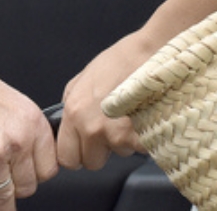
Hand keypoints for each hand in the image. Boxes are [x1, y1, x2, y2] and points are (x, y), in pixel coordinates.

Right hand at [0, 60, 57, 208]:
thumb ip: (23, 129)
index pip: (49, 167)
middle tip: (9, 181)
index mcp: (32, 122)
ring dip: (2, 203)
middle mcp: (17, 141)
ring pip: (6, 196)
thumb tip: (26, 155)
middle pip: (28, 186)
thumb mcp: (11, 101)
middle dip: (18, 186)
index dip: (38, 172)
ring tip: (0, 206)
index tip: (31, 174)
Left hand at [56, 31, 150, 169]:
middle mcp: (92, 128)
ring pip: (118, 155)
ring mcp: (117, 136)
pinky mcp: (140, 141)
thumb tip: (66, 123)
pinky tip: (143, 119)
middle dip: (101, 150)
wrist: (150, 54)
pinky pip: (138, 152)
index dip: (76, 153)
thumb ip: (71, 102)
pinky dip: (142, 140)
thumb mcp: (83, 77)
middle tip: (110, 128)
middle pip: (91, 162)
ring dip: (123, 142)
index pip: (66, 157)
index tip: (83, 147)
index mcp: (74, 112)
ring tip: (129, 115)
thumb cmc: (120, 60)